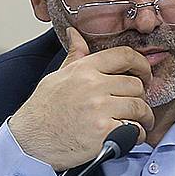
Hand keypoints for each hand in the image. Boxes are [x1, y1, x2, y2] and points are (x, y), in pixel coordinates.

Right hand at [8, 27, 154, 169]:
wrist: (30, 141)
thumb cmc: (42, 111)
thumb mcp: (56, 78)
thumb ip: (74, 57)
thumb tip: (75, 34)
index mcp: (83, 69)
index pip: (125, 55)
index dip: (142, 65)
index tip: (144, 76)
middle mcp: (93, 86)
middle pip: (136, 85)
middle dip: (140, 97)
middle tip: (136, 107)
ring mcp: (99, 109)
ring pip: (139, 107)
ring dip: (142, 118)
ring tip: (136, 124)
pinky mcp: (104, 131)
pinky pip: (134, 130)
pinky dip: (136, 136)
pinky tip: (127, 138)